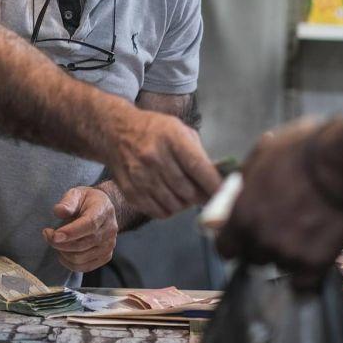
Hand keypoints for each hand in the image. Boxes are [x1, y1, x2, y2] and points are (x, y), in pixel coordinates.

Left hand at [43, 186, 118, 272]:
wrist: (103, 209)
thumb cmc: (87, 201)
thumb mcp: (77, 193)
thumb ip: (68, 201)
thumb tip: (59, 211)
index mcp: (103, 211)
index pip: (89, 225)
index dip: (70, 233)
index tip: (53, 235)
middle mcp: (109, 230)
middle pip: (83, 244)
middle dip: (60, 243)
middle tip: (47, 235)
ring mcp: (109, 245)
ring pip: (82, 258)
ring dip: (63, 253)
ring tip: (56, 243)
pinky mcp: (106, 256)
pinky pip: (86, 267)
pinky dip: (70, 264)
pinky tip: (63, 253)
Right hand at [105, 110, 220, 219]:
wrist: (116, 131)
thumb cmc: (155, 130)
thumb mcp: (179, 130)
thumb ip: (198, 154)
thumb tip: (217, 180)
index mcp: (171, 137)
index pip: (198, 167)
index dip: (214, 184)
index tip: (226, 194)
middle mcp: (154, 157)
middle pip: (187, 190)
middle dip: (201, 196)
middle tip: (205, 195)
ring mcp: (140, 175)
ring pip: (174, 205)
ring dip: (185, 204)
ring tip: (186, 195)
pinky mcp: (130, 191)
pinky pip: (158, 212)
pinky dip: (169, 210)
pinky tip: (170, 198)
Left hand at [217, 118, 342, 290]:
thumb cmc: (304, 150)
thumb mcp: (264, 154)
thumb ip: (248, 178)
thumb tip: (243, 185)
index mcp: (242, 215)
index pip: (225, 248)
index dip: (235, 244)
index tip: (245, 239)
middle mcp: (260, 239)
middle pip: (253, 258)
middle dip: (263, 247)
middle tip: (283, 230)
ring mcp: (287, 254)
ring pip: (281, 266)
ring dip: (289, 255)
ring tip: (307, 234)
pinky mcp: (315, 263)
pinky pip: (304, 281)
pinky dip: (310, 271)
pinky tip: (318, 252)